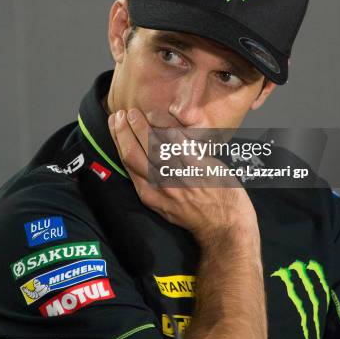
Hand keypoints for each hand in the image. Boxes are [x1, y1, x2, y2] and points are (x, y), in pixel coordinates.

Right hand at [108, 108, 257, 243]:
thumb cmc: (197, 213)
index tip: (115, 124)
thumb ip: (153, 185)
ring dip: (142, 127)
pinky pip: (180, 147)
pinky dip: (171, 133)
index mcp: (150, 195)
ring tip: (137, 113)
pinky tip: (166, 122)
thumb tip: (144, 164)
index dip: (118, 140)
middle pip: (134, 154)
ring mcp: (178, 177)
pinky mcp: (197, 169)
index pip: (127, 163)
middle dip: (124, 131)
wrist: (224, 225)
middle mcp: (160, 186)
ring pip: (153, 147)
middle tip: (121, 114)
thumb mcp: (166, 205)